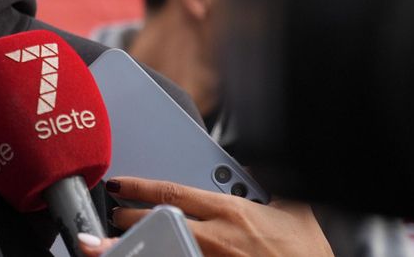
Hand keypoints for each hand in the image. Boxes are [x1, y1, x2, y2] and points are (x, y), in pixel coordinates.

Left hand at [80, 177, 332, 256]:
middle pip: (158, 222)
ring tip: (106, 246)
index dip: (140, 187)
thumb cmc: (307, 254)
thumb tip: (255, 165)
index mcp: (232, 211)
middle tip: (112, 214)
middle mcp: (218, 237)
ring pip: (162, 249)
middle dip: (129, 217)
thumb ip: (268, 183)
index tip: (118, 184)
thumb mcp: (294, 209)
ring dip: (132, 247)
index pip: (174, 192)